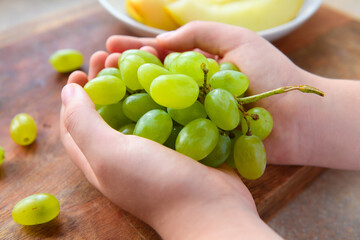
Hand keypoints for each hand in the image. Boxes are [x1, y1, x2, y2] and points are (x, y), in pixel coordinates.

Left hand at [60, 46, 281, 238]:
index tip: (81, 72)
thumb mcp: (108, 155)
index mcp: (101, 160)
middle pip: (109, 110)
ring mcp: (156, 147)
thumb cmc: (155, 184)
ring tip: (143, 56)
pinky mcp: (181, 140)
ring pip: (141, 106)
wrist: (211, 207)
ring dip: (138, 79)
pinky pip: (169, 109)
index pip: (76, 125)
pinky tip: (172, 71)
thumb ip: (83, 123)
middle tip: (112, 55)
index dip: (74, 98)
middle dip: (107, 80)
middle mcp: (126, 153)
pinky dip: (167, 88)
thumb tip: (68, 92)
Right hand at [106, 21, 313, 166]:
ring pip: (150, 105)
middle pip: (147, 81)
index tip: (108, 48)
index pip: (157, 56)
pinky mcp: (194, 139)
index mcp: (196, 65)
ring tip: (100, 89)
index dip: (132, 51)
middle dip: (121, 73)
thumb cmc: (271, 73)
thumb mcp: (235, 39)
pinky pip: (164, 130)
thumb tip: (157, 44)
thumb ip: (196, 34)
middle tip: (96, 68)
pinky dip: (143, 125)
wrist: (298, 119)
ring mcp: (190, 116)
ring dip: (125, 97)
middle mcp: (189, 91)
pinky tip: (120, 122)